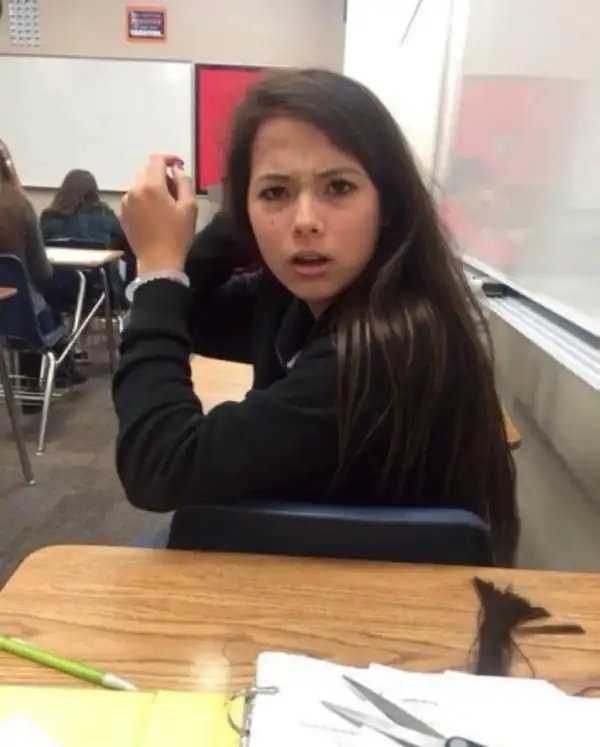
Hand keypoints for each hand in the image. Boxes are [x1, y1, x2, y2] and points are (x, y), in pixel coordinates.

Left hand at [120, 155, 197, 273]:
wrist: (158, 262)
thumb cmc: (177, 235)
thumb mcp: (189, 207)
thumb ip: (184, 182)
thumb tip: (176, 170)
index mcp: (152, 186)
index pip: (156, 159)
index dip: (168, 158)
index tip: (177, 165)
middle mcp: (135, 190)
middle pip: (146, 171)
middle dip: (160, 175)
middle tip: (174, 190)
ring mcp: (126, 202)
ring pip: (139, 185)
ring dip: (151, 188)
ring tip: (163, 206)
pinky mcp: (122, 214)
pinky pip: (133, 198)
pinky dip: (142, 200)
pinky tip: (152, 215)